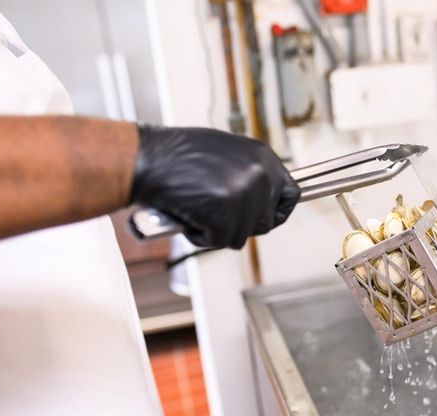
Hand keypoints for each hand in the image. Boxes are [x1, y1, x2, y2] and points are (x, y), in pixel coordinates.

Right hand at [130, 125, 299, 248]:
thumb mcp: (227, 154)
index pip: (290, 195)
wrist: (146, 158)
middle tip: (213, 211)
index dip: (275, 212)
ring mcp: (245, 196)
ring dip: (217, 230)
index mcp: (264, 157)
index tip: (264, 219)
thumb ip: (248, 174)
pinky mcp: (225, 215)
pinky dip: (200, 235)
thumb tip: (260, 199)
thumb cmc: (177, 155)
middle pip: (264, 222)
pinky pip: (219, 240)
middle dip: (239, 223)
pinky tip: (188, 214)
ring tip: (196, 207)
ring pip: (240, 236)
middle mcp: (260, 175)